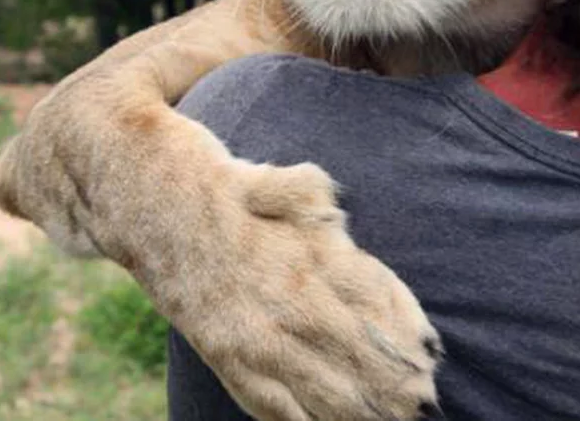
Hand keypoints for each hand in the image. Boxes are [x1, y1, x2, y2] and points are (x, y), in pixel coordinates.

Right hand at [143, 157, 441, 420]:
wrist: (146, 201)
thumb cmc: (226, 185)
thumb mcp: (283, 182)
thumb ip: (316, 200)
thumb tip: (341, 215)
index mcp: (304, 258)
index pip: (372, 300)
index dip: (405, 330)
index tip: (433, 353)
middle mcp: (284, 306)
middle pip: (356, 356)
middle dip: (395, 386)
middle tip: (427, 406)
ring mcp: (255, 342)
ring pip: (323, 392)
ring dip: (362, 412)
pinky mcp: (229, 361)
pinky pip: (275, 409)